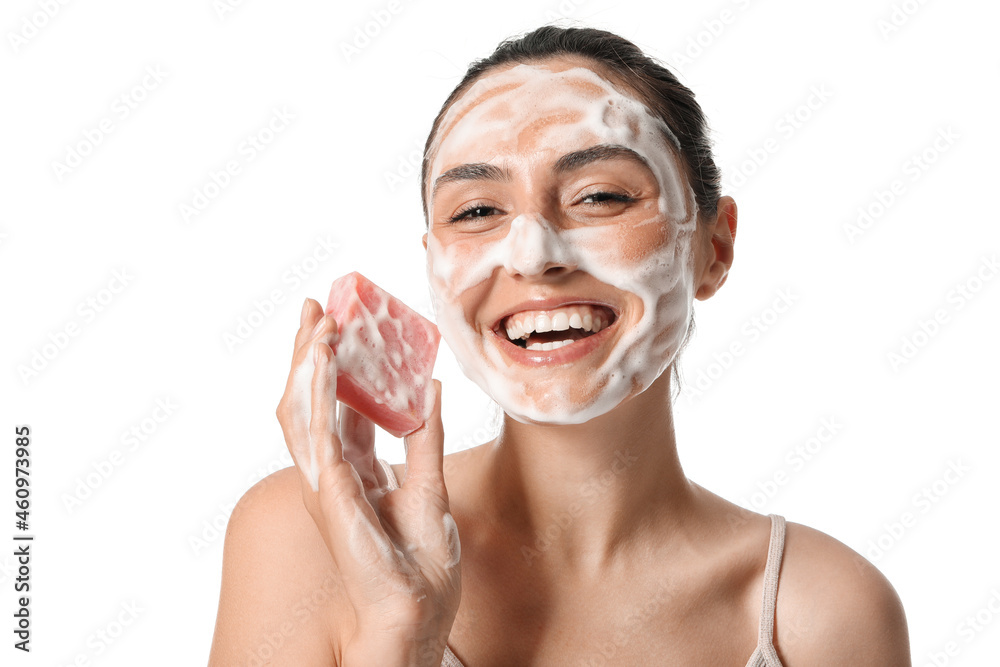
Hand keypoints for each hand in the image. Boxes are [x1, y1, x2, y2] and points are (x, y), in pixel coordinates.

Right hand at [276, 298, 461, 645]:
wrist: (417, 610)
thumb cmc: (420, 564)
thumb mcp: (430, 487)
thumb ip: (427, 438)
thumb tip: (431, 387)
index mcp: (354, 471)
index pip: (336, 406)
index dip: (334, 365)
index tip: (337, 321)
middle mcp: (333, 473)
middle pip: (311, 402)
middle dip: (309, 353)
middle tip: (315, 307)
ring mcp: (327, 483)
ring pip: (303, 411)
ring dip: (307, 364)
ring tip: (317, 322)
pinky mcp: (331, 491)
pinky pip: (318, 431)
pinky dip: (318, 391)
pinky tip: (322, 359)